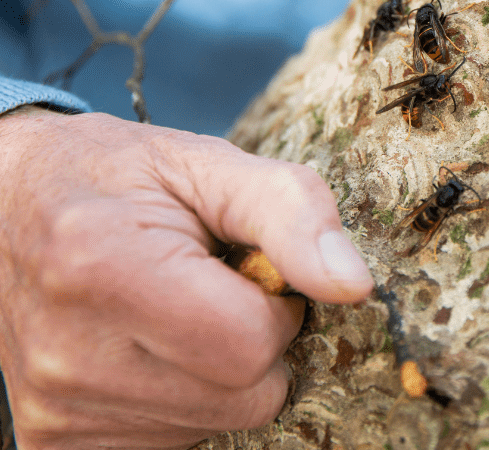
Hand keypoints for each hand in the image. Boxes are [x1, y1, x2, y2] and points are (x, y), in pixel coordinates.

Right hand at [0, 108, 372, 449]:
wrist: (9, 201)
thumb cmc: (122, 176)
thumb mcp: (210, 165)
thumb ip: (292, 213)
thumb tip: (355, 286)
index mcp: (105, 268)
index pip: (250, 345)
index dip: (278, 307)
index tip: (250, 269)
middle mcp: (67, 355)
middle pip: (240, 399)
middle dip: (255, 343)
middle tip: (213, 287)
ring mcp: (52, 409)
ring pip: (211, 426)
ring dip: (218, 374)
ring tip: (174, 310)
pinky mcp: (50, 441)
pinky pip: (171, 446)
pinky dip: (183, 403)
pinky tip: (151, 348)